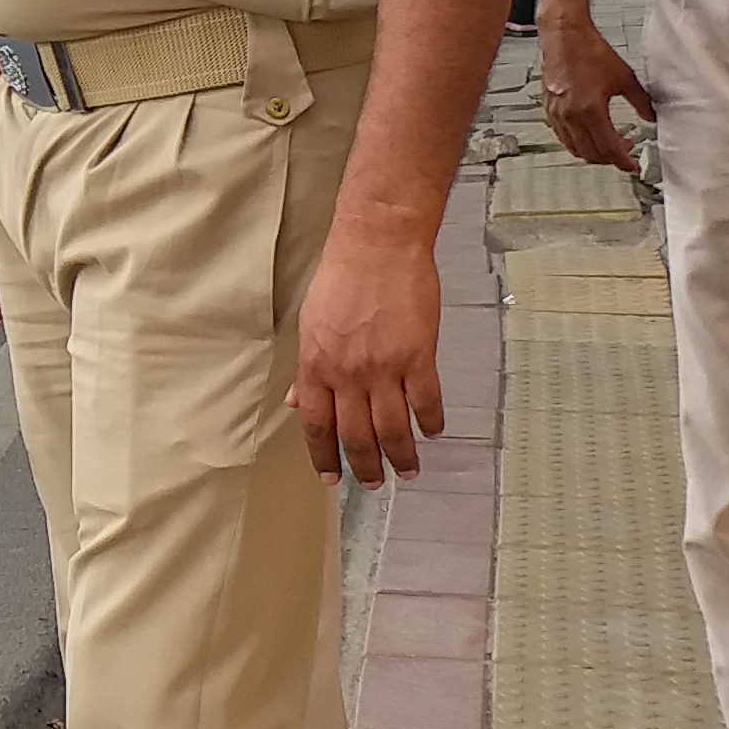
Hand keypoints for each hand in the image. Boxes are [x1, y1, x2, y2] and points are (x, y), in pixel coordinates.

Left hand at [293, 244, 444, 481]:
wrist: (378, 244)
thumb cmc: (342, 277)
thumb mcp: (310, 323)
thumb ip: (307, 368)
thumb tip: (295, 401)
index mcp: (316, 366)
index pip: (315, 425)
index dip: (323, 456)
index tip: (331, 478)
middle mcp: (347, 374)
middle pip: (356, 435)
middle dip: (365, 466)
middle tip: (374, 484)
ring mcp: (384, 367)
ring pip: (392, 428)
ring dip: (401, 455)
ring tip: (408, 471)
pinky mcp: (418, 355)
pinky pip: (426, 401)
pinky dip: (430, 421)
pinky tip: (433, 431)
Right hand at [535, 19, 656, 171]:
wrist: (564, 36)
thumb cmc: (589, 50)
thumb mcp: (624, 77)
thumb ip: (640, 100)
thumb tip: (650, 116)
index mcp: (591, 110)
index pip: (609, 149)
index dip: (623, 162)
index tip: (632, 167)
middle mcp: (571, 116)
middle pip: (591, 153)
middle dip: (610, 159)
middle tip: (624, 154)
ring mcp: (558, 114)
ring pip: (575, 148)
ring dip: (593, 153)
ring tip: (607, 146)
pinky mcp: (550, 109)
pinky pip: (562, 137)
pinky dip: (576, 143)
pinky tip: (586, 136)